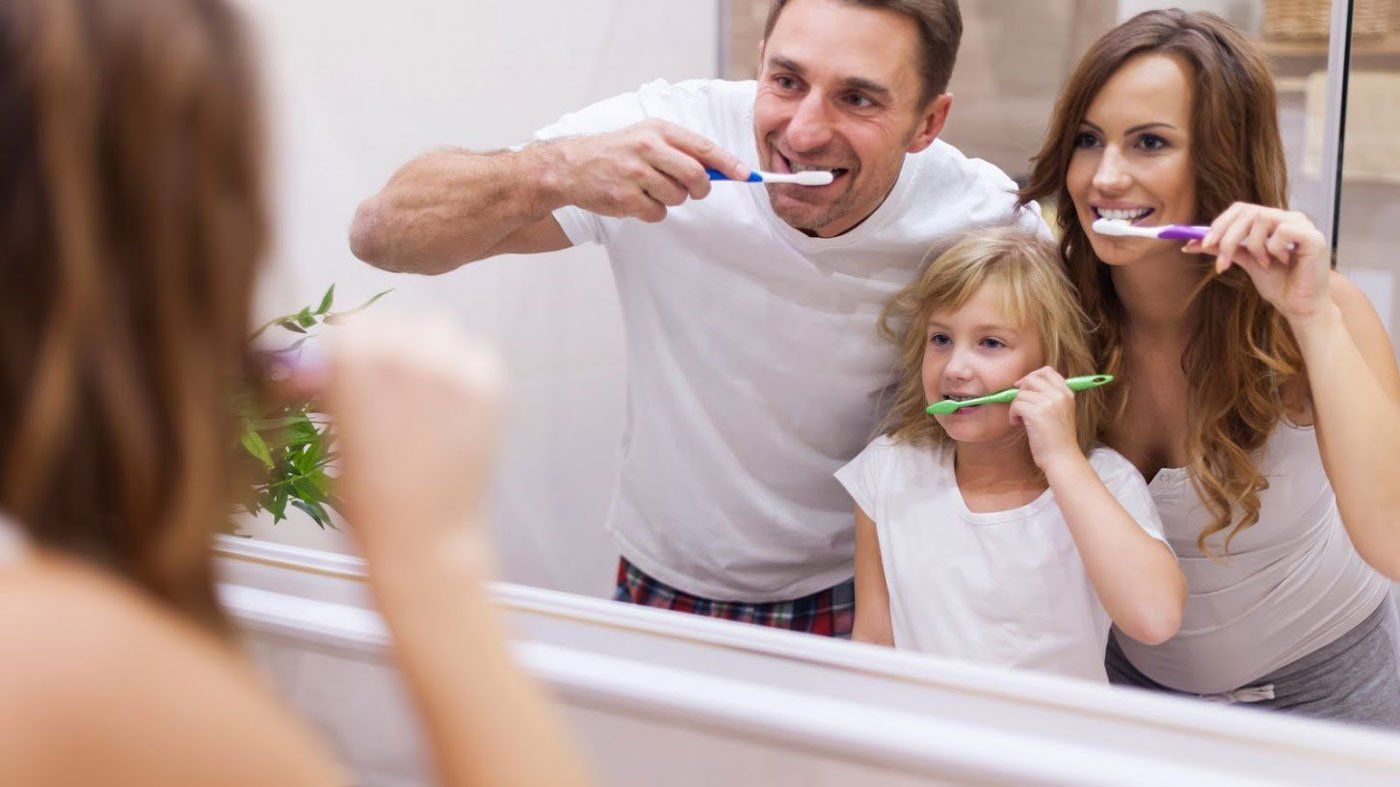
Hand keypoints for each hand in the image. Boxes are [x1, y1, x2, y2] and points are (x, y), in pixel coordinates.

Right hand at [316, 314, 503, 558]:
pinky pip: (474, 352)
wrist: (422, 536)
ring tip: (421, 391)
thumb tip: (315, 367)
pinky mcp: (489, 384)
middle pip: (394, 322)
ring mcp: (452, 364)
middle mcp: (403, 350)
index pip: (349, 324)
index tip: (346, 365)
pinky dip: (463, 368)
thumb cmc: (366, 496)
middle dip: (385, 347)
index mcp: (352, 360)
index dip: (347, 346)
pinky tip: (452, 403)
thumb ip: (332, 389)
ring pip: (438, 329)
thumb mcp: (334, 432)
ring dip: (427, 350)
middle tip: (385, 384)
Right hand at [551, 119, 748, 222]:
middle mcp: (647, 148)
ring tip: (651, 189)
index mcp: (657, 130)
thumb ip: (680, 150)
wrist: (572, 167)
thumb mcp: (647, 137)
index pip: (702, 147)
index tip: (745, 175)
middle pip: (695, 175)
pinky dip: (653, 211)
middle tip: (694, 190)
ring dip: (671, 199)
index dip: (728, 163)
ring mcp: (634, 173)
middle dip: (701, 188)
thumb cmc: (617, 152)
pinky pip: (657, 213)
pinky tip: (637, 199)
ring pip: (677, 197)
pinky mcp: (624, 198)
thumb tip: (719, 169)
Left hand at [1008, 367, 1082, 471]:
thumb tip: (1024, 385)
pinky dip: (1012, 414)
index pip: (1047, 371)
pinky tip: (1018, 423)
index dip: (1031, 376)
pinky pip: (1016, 405)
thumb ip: (1050, 396)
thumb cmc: (1058, 438)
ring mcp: (1049, 403)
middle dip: (1021, 391)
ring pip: (1021, 394)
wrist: (1062, 458)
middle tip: (1019, 405)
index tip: (1023, 387)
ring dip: (1015, 406)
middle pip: (1031, 379)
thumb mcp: (1061, 411)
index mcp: (1067, 393)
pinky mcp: (1037, 414)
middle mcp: (1059, 395)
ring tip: (1020, 419)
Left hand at [1183, 202, 1330, 322]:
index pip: (1241, 209)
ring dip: (1254, 245)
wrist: (1299, 306)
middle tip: (1222, 260)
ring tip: (1263, 263)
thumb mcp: (1246, 262)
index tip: (1203, 244)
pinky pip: (1283, 231)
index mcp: (1273, 221)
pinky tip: (1283, 261)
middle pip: (1248, 211)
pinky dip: (1274, 248)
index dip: (1219, 224)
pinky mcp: (1314, 237)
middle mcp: (1288, 217)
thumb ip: (1225, 249)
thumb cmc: (1278, 283)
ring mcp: (1303, 225)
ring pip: (1263, 218)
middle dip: (1228, 237)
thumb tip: (1192, 242)